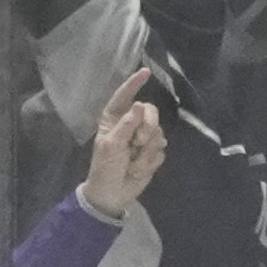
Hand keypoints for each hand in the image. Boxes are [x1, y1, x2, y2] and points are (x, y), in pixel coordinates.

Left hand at [78, 69, 167, 219]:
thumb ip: (126, 125)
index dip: (135, 83)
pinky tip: (139, 169)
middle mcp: (130, 124)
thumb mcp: (111, 145)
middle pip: (150, 112)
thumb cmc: (105, 168)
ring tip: (133, 163)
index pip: (125, 96)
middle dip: (149, 127)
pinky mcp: (152, 153)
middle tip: (140, 142)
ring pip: (158, 133)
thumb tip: (140, 105)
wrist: (112, 194)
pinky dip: (151, 162)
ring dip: (147, 151)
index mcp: (114, 118)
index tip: (146, 72)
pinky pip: (161, 150)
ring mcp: (143, 138)